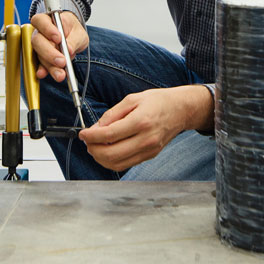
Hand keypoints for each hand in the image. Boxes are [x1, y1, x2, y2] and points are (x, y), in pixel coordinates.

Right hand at [30, 10, 88, 81]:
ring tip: (60, 74)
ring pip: (40, 55)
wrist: (72, 35)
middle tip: (61, 61)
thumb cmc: (73, 30)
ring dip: (50, 66)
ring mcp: (39, 46)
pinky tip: (45, 74)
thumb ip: (74, 39)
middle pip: (37, 41)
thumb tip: (68, 50)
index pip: (41, 21)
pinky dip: (44, 70)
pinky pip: (40, 64)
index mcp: (47, 20)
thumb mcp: (79, 32)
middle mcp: (40, 32)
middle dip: (49, 53)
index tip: (58, 38)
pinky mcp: (41, 57)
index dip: (47, 29)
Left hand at [78, 86, 211, 171]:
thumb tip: (96, 128)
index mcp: (140, 121)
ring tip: (95, 146)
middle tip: (87, 141)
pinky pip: (125, 164)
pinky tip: (107, 150)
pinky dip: (112, 160)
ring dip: (100, 158)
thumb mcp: (132, 99)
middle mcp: (146, 139)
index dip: (91, 136)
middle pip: (111, 154)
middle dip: (93, 149)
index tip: (83, 133)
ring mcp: (149, 150)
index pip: (109, 135)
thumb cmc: (158, 102)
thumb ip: (112, 114)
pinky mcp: (150, 156)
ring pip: (117, 164)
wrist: (180, 110)